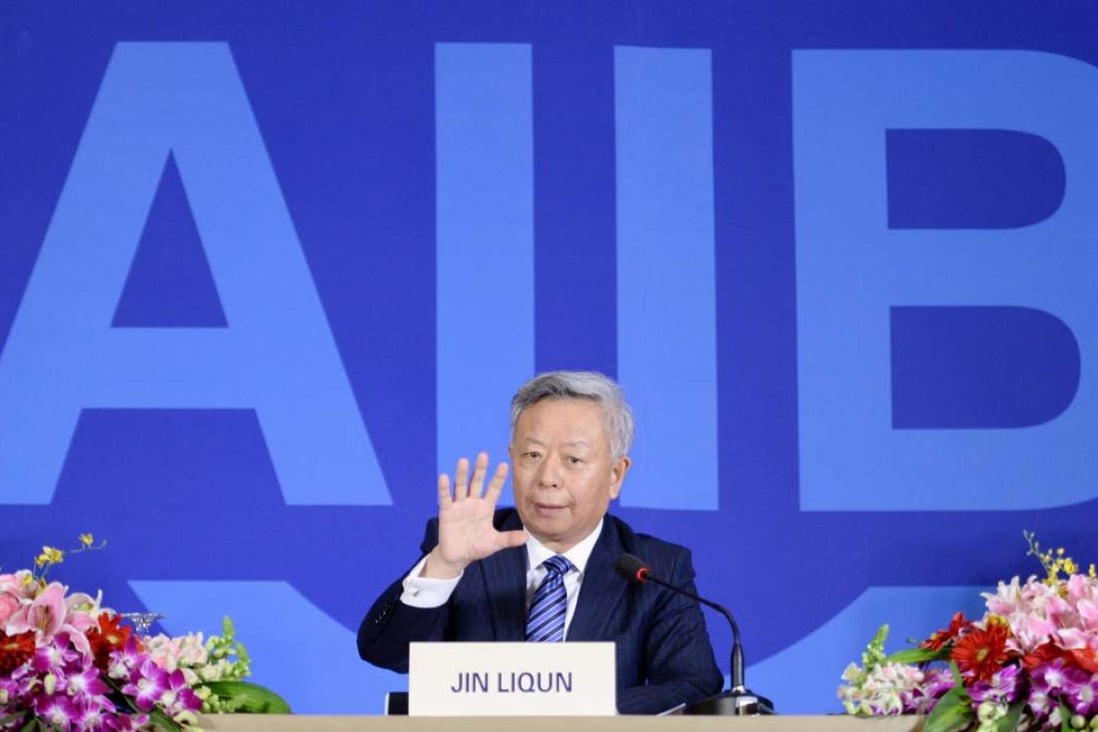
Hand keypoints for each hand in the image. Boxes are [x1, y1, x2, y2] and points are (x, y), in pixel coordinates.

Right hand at [423, 452, 527, 578]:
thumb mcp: (494, 543)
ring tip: (464, 460)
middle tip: (484, 455)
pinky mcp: (446, 512)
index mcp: (486, 508)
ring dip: (462, 474)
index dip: (499, 478)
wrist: (458, 557)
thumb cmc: (477, 547)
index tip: (505, 465)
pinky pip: (446, 499)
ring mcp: (459, 506)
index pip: (494, 489)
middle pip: (477, 483)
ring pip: (461, 487)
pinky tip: (444, 477)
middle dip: (480, 470)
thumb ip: (508, 539)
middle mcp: (473, 503)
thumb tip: (526, 538)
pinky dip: (445, 488)